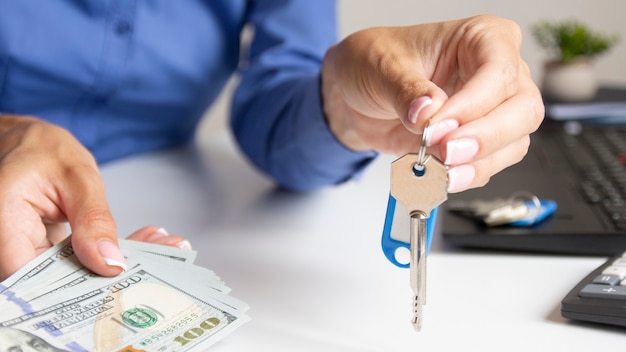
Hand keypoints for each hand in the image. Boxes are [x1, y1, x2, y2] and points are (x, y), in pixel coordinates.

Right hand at [0, 115, 188, 280]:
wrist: (31, 143)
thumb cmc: (44, 151)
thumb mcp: (76, 176)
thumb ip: (93, 219)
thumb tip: (109, 262)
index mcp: (4, 223)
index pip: (33, 278)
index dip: (76, 288)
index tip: (121, 279)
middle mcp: (8, 245)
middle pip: (54, 283)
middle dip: (110, 277)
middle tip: (158, 264)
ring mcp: (25, 252)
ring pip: (70, 277)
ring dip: (117, 265)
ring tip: (162, 248)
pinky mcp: (44, 254)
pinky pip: (76, 264)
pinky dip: (110, 254)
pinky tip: (147, 243)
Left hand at [322, 14, 543, 192]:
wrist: (356, 96)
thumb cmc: (375, 63)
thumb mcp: (382, 66)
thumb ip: (406, 90)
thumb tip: (428, 113)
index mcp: (482, 38)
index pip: (499, 72)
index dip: (473, 104)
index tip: (438, 126)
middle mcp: (497, 73)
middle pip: (522, 110)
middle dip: (486, 137)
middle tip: (446, 151)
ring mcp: (493, 111)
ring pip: (513, 143)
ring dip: (478, 164)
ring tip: (440, 170)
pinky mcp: (478, 142)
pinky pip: (490, 165)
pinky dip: (467, 175)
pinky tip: (441, 177)